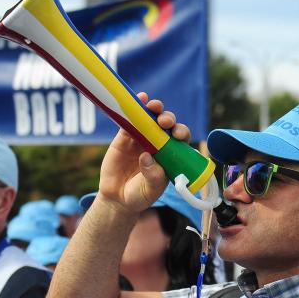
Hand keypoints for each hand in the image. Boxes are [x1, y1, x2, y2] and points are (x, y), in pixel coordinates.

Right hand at [97, 92, 191, 213]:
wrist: (117, 198)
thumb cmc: (140, 195)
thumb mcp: (150, 190)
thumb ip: (153, 176)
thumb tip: (147, 156)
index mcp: (171, 154)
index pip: (180, 139)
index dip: (181, 132)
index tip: (177, 135)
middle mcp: (158, 143)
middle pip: (167, 125)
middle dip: (168, 119)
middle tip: (164, 122)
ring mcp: (142, 138)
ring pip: (150, 119)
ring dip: (154, 109)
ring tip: (153, 107)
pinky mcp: (125, 136)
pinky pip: (130, 120)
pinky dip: (135, 109)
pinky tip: (139, 100)